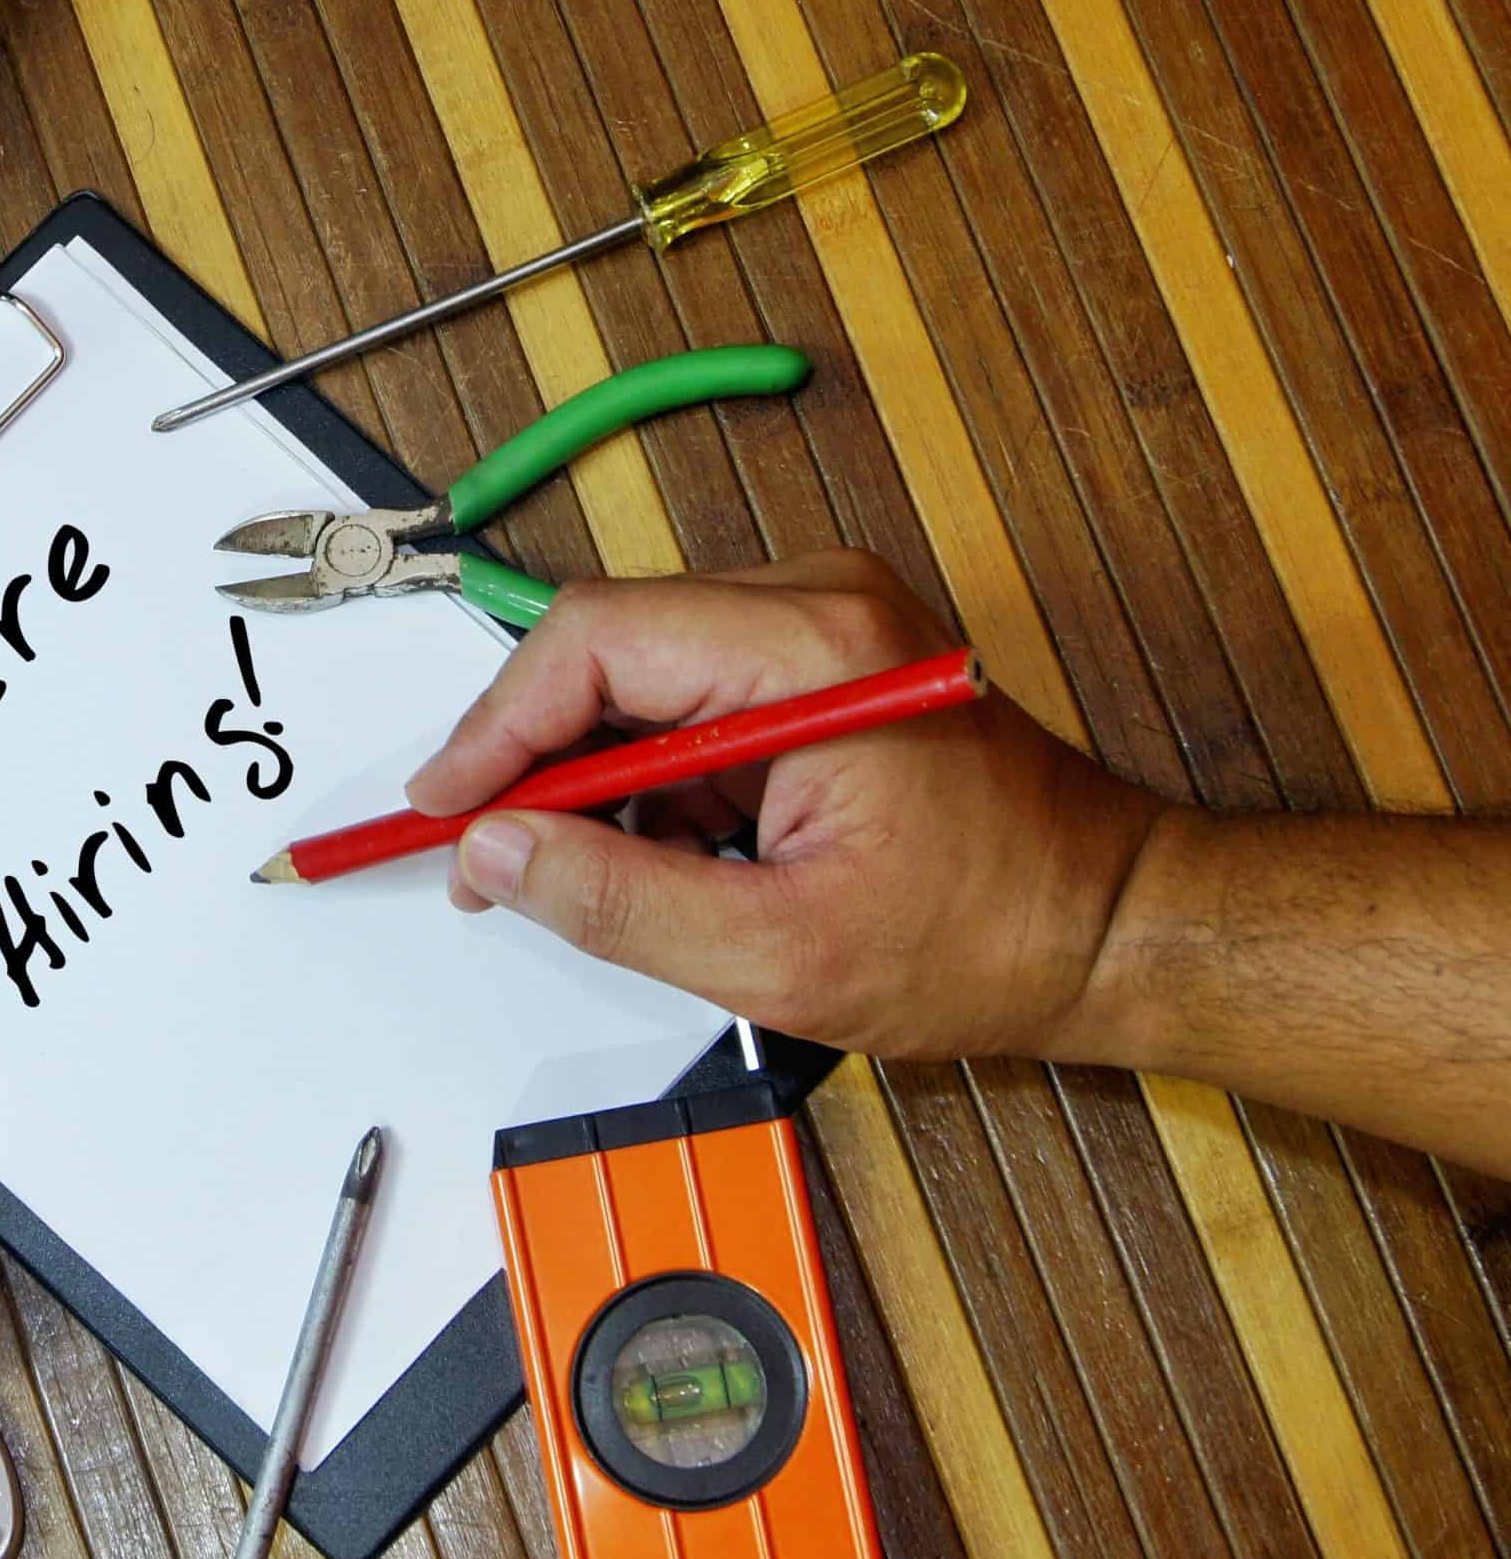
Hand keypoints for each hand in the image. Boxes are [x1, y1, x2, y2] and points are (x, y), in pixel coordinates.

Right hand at [407, 551, 1163, 1060]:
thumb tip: (493, 854)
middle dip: (534, 757)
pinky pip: (689, 695)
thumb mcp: (777, 953)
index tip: (443, 809)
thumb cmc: (991, 934)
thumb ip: (615, 900)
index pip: (595, 641)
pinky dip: (651, 775)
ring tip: (587, 877)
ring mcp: (825, 625)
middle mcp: (818, 605)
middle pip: (607, 645)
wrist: (1115, 925)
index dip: (495, 728)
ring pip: (640, 674)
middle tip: (489, 857)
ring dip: (593, 774)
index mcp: (813, 650)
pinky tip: (660, 856)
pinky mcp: (824, 660)